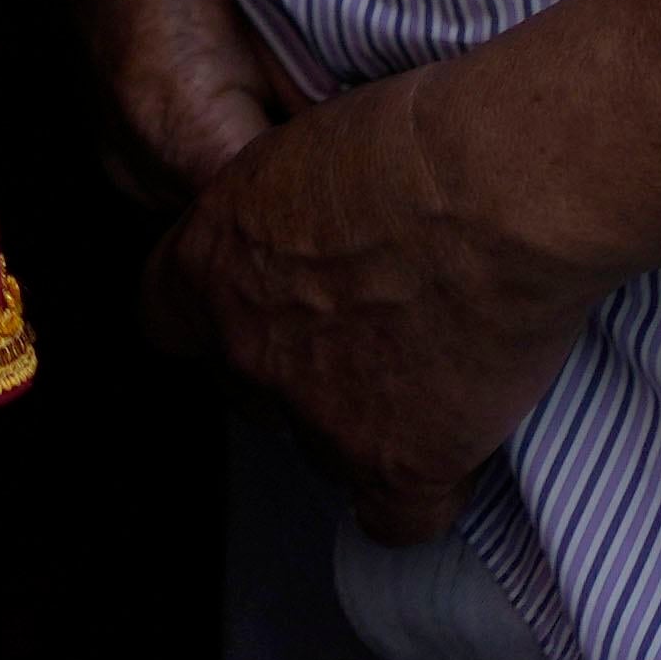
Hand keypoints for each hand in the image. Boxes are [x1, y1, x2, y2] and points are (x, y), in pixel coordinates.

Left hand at [154, 45, 616, 544]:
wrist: (493, 193)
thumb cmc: (419, 140)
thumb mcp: (312, 149)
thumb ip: (287, 212)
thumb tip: (319, 232)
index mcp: (210, 263)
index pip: (167, 319)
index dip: (220, 315)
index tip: (267, 301)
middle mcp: (246, 350)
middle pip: (251, 389)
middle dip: (301, 370)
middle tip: (373, 327)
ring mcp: (318, 418)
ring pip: (325, 453)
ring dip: (369, 424)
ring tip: (436, 368)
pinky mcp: (396, 463)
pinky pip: (397, 518)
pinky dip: (427, 491)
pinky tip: (456, 453)